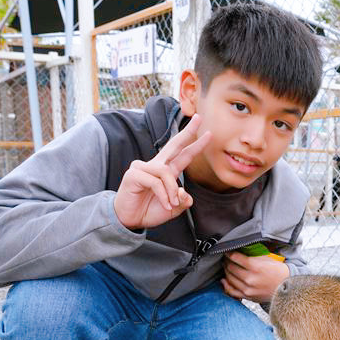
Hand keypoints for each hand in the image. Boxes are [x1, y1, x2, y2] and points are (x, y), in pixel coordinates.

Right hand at [113, 114, 211, 229]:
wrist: (130, 220)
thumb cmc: (150, 211)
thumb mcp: (174, 209)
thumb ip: (182, 201)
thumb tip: (183, 193)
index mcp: (167, 171)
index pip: (183, 154)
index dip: (195, 144)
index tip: (208, 134)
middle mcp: (156, 166)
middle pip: (174, 145)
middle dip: (188, 132)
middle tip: (199, 119)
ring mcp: (143, 168)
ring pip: (166, 172)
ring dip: (171, 190)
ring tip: (171, 204)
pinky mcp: (133, 174)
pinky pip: (155, 182)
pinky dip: (163, 195)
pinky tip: (165, 204)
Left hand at [221, 251, 289, 302]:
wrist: (287, 287)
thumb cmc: (278, 271)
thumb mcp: (267, 258)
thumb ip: (253, 254)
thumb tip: (241, 250)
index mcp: (255, 266)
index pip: (235, 257)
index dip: (229, 253)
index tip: (227, 251)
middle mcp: (250, 278)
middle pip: (231, 267)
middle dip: (227, 261)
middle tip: (227, 258)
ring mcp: (248, 288)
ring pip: (229, 278)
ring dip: (226, 271)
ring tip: (227, 266)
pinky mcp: (248, 296)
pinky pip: (231, 291)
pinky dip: (226, 285)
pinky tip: (224, 280)